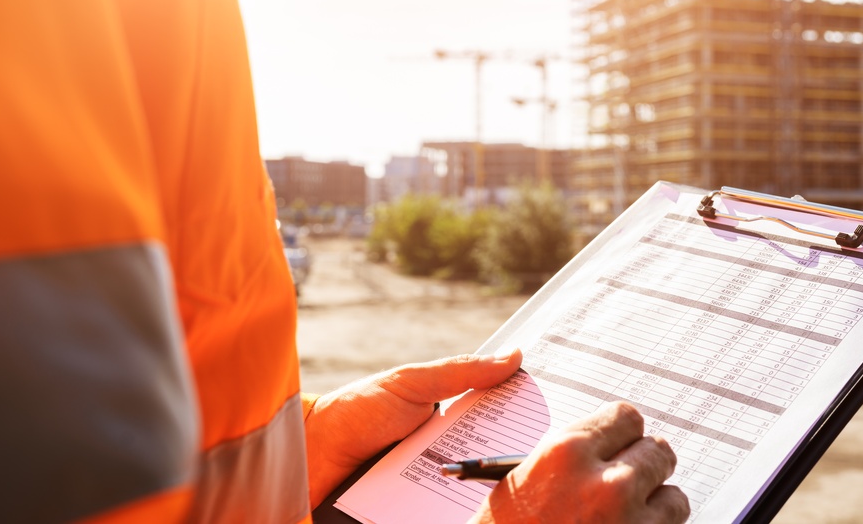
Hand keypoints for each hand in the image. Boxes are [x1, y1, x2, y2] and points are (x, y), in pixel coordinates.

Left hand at [304, 349, 522, 505]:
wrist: (304, 455)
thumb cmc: (355, 411)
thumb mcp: (411, 384)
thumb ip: (460, 372)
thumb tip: (514, 355)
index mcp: (449, 425)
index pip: (499, 431)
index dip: (528, 430)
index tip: (559, 427)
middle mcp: (445, 461)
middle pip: (492, 470)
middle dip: (514, 469)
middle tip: (541, 465)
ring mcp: (428, 492)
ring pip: (472, 501)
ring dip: (489, 499)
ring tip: (517, 495)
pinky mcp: (413, 515)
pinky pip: (443, 518)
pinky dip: (458, 515)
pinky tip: (477, 514)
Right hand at [471, 401, 689, 523]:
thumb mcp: (523, 482)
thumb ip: (570, 459)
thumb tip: (608, 448)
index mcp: (567, 452)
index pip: (626, 417)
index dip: (625, 434)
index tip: (624, 444)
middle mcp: (605, 483)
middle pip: (658, 451)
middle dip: (646, 466)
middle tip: (632, 480)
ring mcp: (629, 522)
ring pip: (674, 496)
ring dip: (657, 505)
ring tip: (631, 515)